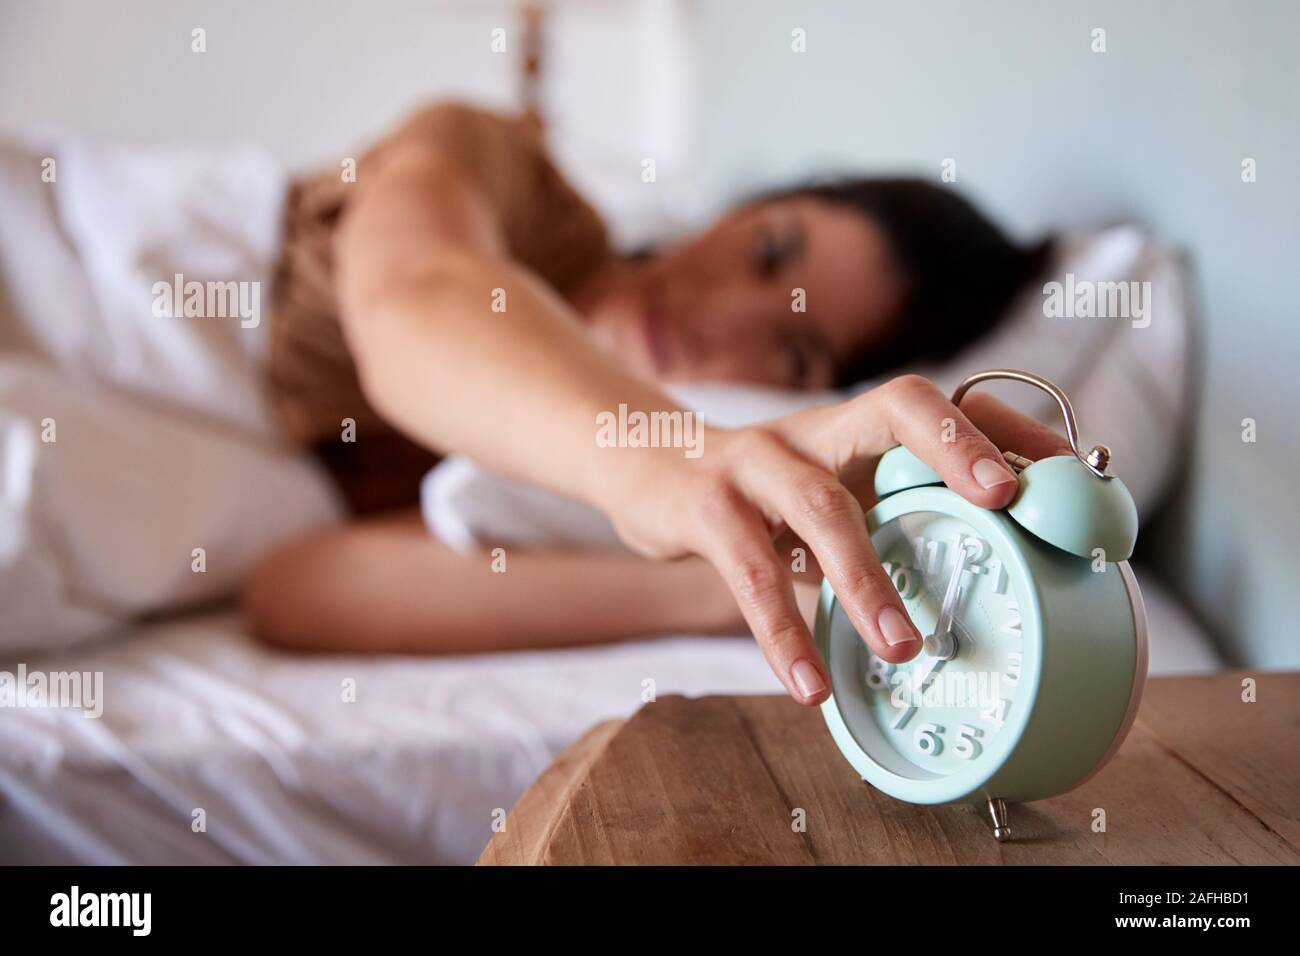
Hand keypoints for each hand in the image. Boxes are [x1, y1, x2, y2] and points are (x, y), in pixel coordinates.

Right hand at [606, 374, 1068, 706]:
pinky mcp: (705, 505)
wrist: (645, 467)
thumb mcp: (824, 489)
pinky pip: (749, 570)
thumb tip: (973, 588)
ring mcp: (756, 460)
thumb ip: (882, 519)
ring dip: (866, 578)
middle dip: (953, 448)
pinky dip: (781, 630)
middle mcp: (814, 430)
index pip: (940, 403)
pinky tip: (807, 684)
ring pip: (821, 505)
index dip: (1001, 429)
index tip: (1068, 472)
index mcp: (854, 428)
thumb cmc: (757, 494)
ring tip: (903, 648)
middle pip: (893, 406)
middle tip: (1005, 503)